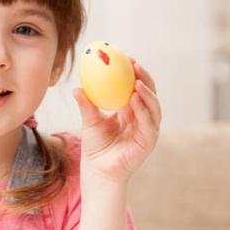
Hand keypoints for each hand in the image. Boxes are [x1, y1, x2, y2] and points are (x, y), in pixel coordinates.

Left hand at [72, 57, 160, 181]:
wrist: (98, 171)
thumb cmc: (95, 147)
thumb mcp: (89, 121)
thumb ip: (86, 105)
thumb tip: (76, 88)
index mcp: (130, 111)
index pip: (136, 88)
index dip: (134, 73)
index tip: (126, 59)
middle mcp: (142, 118)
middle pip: (149, 94)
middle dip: (145, 78)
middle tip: (135, 65)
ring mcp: (147, 129)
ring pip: (153, 106)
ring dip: (147, 92)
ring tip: (137, 81)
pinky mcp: (149, 141)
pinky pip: (149, 122)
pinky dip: (143, 109)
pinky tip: (135, 98)